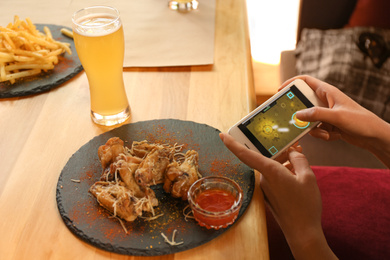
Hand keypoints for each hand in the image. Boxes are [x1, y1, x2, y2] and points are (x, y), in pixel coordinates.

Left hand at [219, 133, 336, 258]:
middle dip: (278, 150)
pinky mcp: (270, 194)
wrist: (302, 232)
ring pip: (271, 167)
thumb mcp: (308, 177)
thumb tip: (293, 153)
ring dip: (283, 161)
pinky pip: (274, 177)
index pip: (246, 155)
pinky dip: (283, 171)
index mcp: (270, 172)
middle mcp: (264, 179)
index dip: (232, 144)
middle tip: (294, 145)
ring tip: (300, 157)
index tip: (222, 135)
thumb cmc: (305, 206)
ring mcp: (267, 188)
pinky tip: (296, 172)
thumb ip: (299, 160)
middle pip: (266, 158)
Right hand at [280, 76, 389, 167]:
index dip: (291, 83)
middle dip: (302, 115)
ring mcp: (327, 114)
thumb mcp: (336, 117)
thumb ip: (316, 115)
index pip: (305, 81)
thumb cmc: (361, 122)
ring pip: (309, 120)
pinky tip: (333, 136)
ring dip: (314, 129)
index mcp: (327, 92)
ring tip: (326, 133)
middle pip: (304, 104)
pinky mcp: (329, 125)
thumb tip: (298, 114)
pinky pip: (317, 129)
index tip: (280, 90)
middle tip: (297, 121)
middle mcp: (326, 101)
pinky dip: (322, 135)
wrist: (374, 137)